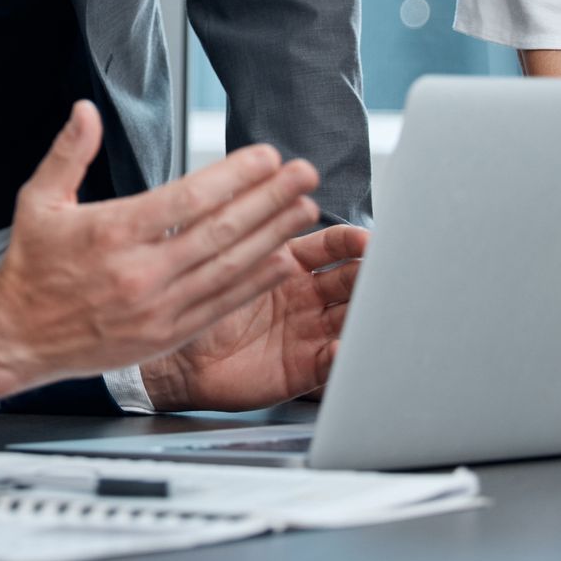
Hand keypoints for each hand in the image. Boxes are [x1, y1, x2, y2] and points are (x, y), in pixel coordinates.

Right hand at [0, 102, 321, 397]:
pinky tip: (282, 260)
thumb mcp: (38, 200)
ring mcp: (157, 308)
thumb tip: (85, 110)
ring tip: (305, 210)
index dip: (234, 176)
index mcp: (113, 232)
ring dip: (274, 236)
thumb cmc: (31, 267)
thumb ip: (68, 153)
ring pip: (228, 268)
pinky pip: (221, 306)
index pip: (188, 199)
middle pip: (220, 230)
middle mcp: (141, 272)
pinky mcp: (165, 337)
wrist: (16, 338)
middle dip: (269, 199)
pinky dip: (255, 283)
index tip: (266, 157)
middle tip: (304, 174)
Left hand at [139, 222, 366, 410]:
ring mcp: (307, 332)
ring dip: (366, 313)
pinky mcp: (304, 369)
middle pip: (351, 281)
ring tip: (374, 308)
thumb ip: (249, 230)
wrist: (177, 357)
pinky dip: (342, 355)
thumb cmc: (193, 303)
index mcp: (290, 262)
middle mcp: (305, 296)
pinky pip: (333, 363)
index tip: (365, 239)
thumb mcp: (222, 258)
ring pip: (352, 318)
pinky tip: (344, 347)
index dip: (351, 241)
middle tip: (383, 273)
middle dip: (370, 274)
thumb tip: (269, 191)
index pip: (333, 246)